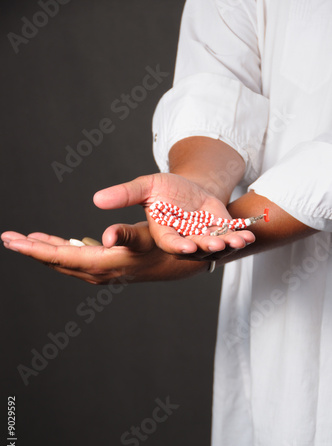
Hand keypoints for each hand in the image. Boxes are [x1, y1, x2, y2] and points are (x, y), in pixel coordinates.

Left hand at [1, 223, 207, 284]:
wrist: (183, 261)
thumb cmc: (166, 245)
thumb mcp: (147, 238)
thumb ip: (125, 236)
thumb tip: (104, 236)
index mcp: (104, 264)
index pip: (60, 258)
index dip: (34, 248)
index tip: (11, 240)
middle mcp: (100, 271)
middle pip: (57, 261)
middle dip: (31, 249)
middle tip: (7, 237)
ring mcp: (103, 271)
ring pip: (65, 261)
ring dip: (44, 250)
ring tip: (25, 239)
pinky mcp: (108, 266)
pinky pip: (77, 260)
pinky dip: (62, 250)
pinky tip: (58, 241)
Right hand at [94, 172, 254, 256]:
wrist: (189, 189)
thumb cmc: (165, 189)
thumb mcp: (146, 186)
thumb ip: (124, 194)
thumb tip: (96, 199)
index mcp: (165, 231)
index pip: (168, 241)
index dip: (176, 244)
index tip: (184, 246)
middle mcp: (185, 238)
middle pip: (195, 246)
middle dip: (205, 245)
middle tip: (215, 244)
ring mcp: (204, 237)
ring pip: (215, 244)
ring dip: (227, 243)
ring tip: (237, 241)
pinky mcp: (221, 231)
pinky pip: (231, 236)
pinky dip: (241, 236)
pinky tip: (250, 235)